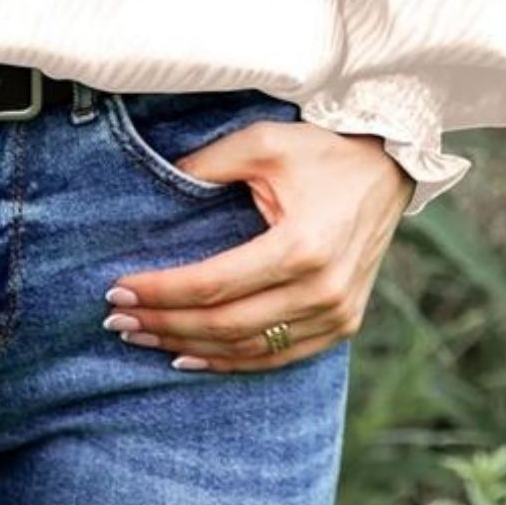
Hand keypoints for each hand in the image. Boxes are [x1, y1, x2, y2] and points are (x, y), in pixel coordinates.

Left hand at [100, 120, 411, 370]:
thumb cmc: (321, 150)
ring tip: (142, 337)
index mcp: (302, 246)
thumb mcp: (262, 142)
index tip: (118, 289)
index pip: (213, 283)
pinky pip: (278, 356)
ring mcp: (337, 314)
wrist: (389, 167)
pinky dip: (231, 361)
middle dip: (163, 323)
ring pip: (247, 348)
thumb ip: (207, 165)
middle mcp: (322, 290)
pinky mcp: (343, 324)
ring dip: (189, 346)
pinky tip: (191, 356)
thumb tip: (158, 185)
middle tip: (116, 319)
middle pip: (224, 323)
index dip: (161, 292)